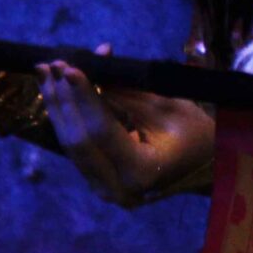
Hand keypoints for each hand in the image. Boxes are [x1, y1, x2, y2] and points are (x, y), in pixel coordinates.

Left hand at [39, 49, 216, 207]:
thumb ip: (128, 92)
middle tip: (51, 64)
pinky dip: (67, 117)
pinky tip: (56, 93)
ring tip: (45, 72)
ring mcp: (104, 188)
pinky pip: (76, 147)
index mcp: (142, 171)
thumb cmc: (198, 135)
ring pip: (70, 145)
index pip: (102, 130)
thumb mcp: (170, 108)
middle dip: (63, 98)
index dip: (84, 95)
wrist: (207, 168)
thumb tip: (95, 64)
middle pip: (78, 140)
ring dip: (57, 106)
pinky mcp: (97, 180)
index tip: (70, 66)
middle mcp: (117, 187)